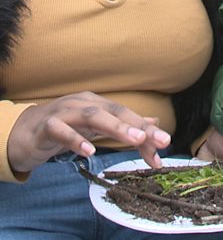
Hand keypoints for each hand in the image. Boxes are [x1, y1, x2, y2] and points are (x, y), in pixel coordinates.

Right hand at [7, 91, 170, 171]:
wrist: (26, 132)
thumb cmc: (67, 127)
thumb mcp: (98, 128)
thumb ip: (125, 125)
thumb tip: (154, 122)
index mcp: (99, 104)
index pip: (127, 115)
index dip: (147, 129)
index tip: (164, 144)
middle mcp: (84, 103)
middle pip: (115, 112)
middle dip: (138, 125)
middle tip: (159, 139)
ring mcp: (65, 112)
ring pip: (91, 116)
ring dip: (116, 127)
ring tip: (135, 140)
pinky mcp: (46, 125)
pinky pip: (60, 130)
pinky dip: (75, 139)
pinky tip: (89, 151)